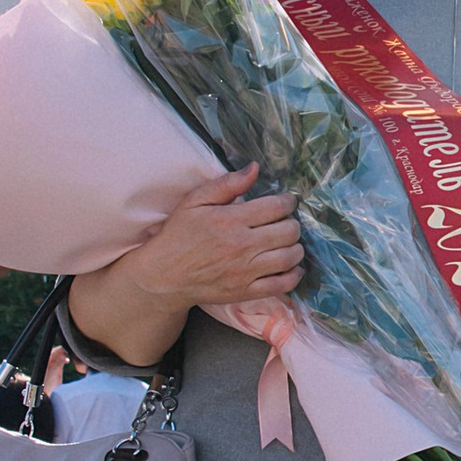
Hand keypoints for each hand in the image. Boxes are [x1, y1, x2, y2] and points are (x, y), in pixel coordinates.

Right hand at [115, 166, 303, 311]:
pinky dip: (294, 275)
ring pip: (289, 257)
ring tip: (289, 242)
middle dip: (292, 223)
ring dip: (296, 247)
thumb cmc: (178, 235)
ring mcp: (245, 271)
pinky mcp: (245, 291)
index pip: (276, 207)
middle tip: (285, 222)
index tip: (286, 202)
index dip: (288, 201)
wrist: (164, 275)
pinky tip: (292, 267)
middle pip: (288, 231)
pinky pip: (282, 285)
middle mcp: (242, 246)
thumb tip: (255, 169)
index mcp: (230, 220)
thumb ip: (227, 184)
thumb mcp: (194, 201)